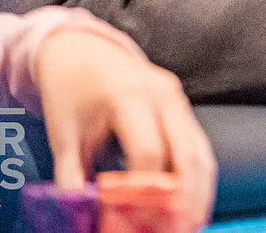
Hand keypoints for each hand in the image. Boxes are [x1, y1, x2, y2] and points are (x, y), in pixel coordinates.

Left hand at [36, 29, 217, 230]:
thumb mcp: (63, 133)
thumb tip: (80, 217)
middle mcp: (162, 94)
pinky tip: (192, 204)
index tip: (131, 220)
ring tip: (191, 225)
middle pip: (188, 155)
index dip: (142, 192)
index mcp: (129, 96)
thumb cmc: (69, 91)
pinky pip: (199, 146)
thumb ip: (72, 177)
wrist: (81, 50)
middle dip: (185, 200)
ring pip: (201, 152)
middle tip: (177, 232)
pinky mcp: (182, 104)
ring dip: (199, 193)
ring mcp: (177, 98)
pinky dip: (198, 178)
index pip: (149, 153)